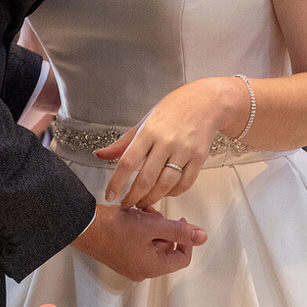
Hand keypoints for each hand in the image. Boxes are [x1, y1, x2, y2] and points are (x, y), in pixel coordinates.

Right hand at [73, 203, 207, 281]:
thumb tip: (203, 236)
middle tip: (154, 213)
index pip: (183, 258)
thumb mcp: (153, 226)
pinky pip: (141, 245)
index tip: (179, 221)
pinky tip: (134, 216)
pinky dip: (142, 230)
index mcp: (152, 268)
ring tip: (142, 212)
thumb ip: (179, 231)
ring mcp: (131, 266)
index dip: (186, 238)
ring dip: (153, 227)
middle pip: (167, 250)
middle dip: (165, 229)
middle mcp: (142, 271)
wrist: (84, 226)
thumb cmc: (117, 228)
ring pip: (154, 245)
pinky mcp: (122, 258)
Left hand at [94, 77, 239, 207]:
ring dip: (152, 198)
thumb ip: (123, 142)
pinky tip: (165, 193)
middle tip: (127, 204)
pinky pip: (185, 183)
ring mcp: (184, 150)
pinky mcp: (199, 158)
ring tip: (143, 202)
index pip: (127, 162)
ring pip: (166, 184)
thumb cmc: (174, 109)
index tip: (110, 195)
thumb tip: (100, 155)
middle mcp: (166, 141)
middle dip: (134, 197)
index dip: (117, 182)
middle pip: (146, 178)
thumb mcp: (144, 121)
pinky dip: (173, 193)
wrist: (206, 102)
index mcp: (149, 131)